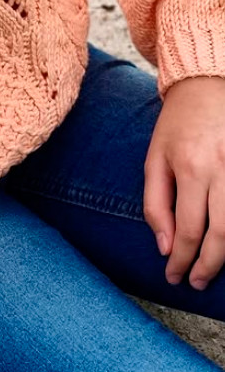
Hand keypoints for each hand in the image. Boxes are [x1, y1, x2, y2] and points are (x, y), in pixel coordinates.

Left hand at [143, 75, 224, 290]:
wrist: (206, 88)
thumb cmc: (176, 126)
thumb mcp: (154, 159)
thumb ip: (156, 204)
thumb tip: (165, 247)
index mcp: (190, 168)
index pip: (189, 229)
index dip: (182, 259)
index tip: (173, 276)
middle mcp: (221, 171)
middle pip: (221, 235)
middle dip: (207, 266)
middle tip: (194, 283)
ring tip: (209, 272)